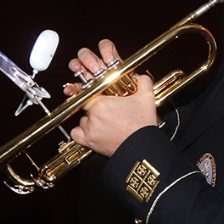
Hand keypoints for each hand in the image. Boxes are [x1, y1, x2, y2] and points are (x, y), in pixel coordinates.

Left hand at [66, 40, 156, 156]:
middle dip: (97, 108)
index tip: (100, 97)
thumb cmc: (142, 125)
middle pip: (87, 107)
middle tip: (109, 112)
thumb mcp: (147, 98)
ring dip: (91, 120)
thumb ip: (143, 82)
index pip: (89, 93)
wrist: (141, 146)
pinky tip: (92, 131)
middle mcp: (93, 115)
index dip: (95, 95)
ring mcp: (90, 129)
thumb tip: (140, 76)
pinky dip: (81, 132)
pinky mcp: (89, 142)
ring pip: (83, 120)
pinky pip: (76, 134)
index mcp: (102, 103)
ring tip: (105, 123)